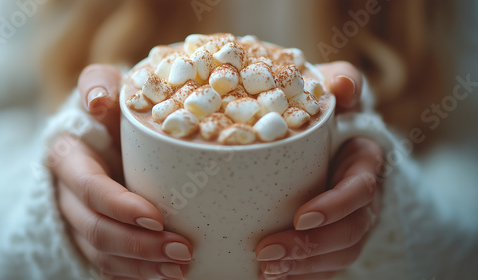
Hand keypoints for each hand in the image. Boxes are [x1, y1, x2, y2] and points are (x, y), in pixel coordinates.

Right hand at [51, 64, 191, 279]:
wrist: (104, 134)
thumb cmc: (111, 111)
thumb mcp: (105, 87)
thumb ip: (99, 84)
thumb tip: (98, 102)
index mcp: (70, 158)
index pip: (89, 188)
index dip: (119, 206)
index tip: (157, 218)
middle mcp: (68, 194)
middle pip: (96, 230)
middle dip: (138, 245)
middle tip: (182, 251)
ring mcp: (78, 220)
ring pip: (101, 254)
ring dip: (141, 266)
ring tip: (181, 269)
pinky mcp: (91, 237)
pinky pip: (107, 266)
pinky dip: (135, 274)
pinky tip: (164, 276)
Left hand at [256, 62, 382, 279]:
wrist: (327, 138)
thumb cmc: (325, 114)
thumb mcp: (332, 92)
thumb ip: (342, 82)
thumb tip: (343, 84)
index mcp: (363, 164)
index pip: (359, 192)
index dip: (334, 207)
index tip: (300, 217)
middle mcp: (362, 199)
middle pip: (348, 234)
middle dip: (310, 248)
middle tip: (267, 254)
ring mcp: (350, 222)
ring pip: (338, 256)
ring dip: (303, 267)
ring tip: (265, 271)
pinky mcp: (334, 240)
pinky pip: (325, 267)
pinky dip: (302, 276)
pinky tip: (271, 277)